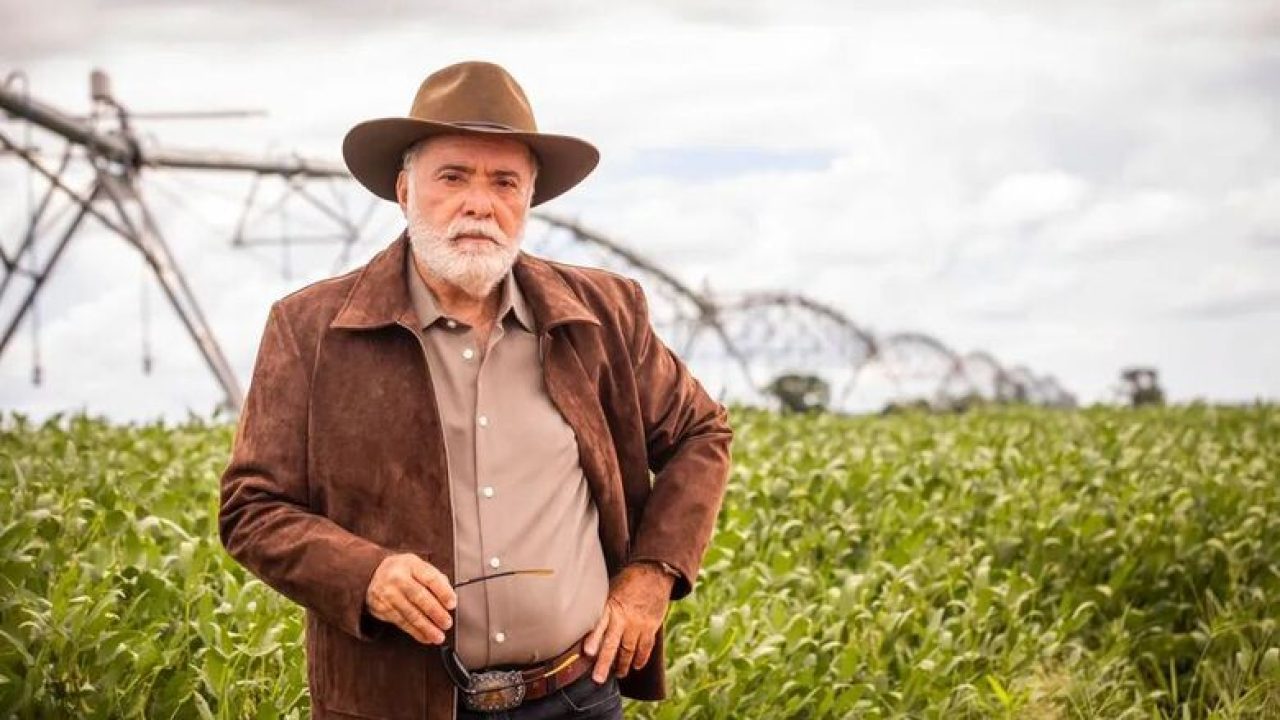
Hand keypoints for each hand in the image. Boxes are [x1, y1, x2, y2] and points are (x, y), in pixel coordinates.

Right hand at [363, 553, 456, 644]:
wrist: (375, 573)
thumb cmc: (404, 571)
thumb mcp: (419, 566)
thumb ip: (436, 579)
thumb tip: (449, 596)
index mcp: (411, 564)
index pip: (430, 578)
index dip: (443, 592)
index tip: (452, 604)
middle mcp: (397, 577)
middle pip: (419, 597)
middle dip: (435, 612)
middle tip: (446, 623)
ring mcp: (387, 593)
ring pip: (410, 613)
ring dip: (426, 627)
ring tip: (438, 635)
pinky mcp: (381, 608)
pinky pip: (401, 622)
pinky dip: (415, 632)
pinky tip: (425, 637)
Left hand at [584, 562, 674, 681]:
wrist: (653, 574)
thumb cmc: (627, 582)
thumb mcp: (609, 591)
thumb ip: (601, 609)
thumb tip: (583, 623)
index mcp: (610, 607)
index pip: (600, 625)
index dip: (593, 639)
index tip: (587, 652)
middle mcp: (623, 618)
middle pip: (613, 644)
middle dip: (604, 663)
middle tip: (598, 679)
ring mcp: (638, 624)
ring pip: (629, 650)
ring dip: (622, 665)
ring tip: (617, 674)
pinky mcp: (650, 627)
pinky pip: (645, 647)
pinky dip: (640, 659)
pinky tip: (636, 666)